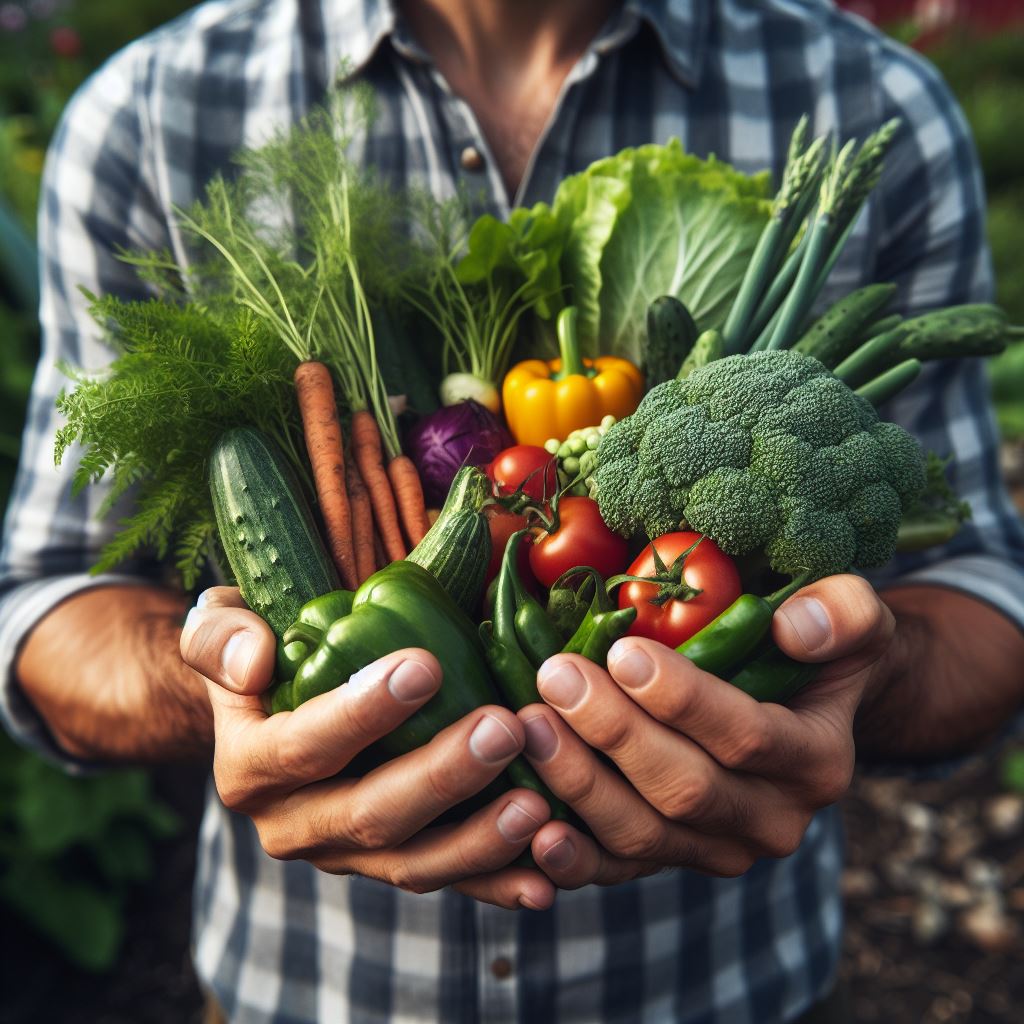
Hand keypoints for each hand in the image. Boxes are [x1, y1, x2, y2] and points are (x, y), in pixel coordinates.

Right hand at [180, 587, 557, 909]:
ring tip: (537, 804)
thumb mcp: (219, 627)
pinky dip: (496, 882)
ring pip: (413, 863)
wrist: (275, 707)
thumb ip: (220, 636)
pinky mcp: (392, 865)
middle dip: (441, 775)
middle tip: (505, 727)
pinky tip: (545, 877)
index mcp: (249, 769)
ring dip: (478, 840)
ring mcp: (346, 855)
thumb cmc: (258, 655)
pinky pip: (446, 882)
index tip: (424, 665)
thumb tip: (255, 662)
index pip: (303, 747)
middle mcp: (292, 826)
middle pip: (369, 815)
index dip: (360, 712)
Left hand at [517, 574, 894, 886]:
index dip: (683, 700)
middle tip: (555, 677)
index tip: (622, 652)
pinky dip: (574, 855)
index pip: (748, 738)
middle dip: (613, 733)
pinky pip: (619, 869)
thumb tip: (795, 628)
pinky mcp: (673, 860)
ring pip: (643, 834)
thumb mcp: (854, 616)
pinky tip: (530, 824)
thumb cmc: (816, 651)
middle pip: (684, 790)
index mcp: (816, 762)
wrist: (800, 711)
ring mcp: (719, 851)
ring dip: (579, 782)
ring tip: (529, 725)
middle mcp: (773, 821)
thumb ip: (844, 614)